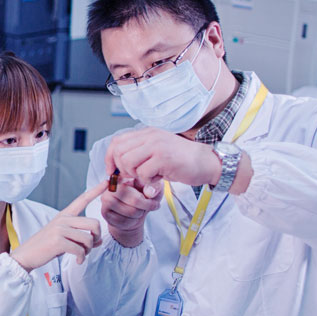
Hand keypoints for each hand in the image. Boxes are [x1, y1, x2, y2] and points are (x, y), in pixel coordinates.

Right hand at [10, 185, 105, 270]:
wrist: (26, 256)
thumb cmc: (46, 247)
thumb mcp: (64, 238)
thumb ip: (81, 237)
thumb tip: (99, 241)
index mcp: (64, 215)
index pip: (82, 199)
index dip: (96, 190)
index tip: (106, 181)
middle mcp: (63, 219)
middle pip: (94, 223)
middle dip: (97, 238)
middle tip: (91, 247)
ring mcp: (60, 229)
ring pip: (89, 239)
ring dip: (88, 251)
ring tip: (81, 255)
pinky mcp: (58, 241)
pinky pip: (80, 250)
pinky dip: (81, 258)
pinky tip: (77, 261)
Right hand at [99, 178, 157, 247]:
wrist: (133, 214)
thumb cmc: (143, 198)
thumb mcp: (154, 190)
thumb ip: (155, 188)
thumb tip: (150, 192)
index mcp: (125, 176)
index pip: (138, 186)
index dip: (148, 199)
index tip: (155, 204)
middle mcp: (112, 186)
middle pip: (135, 201)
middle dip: (145, 207)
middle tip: (148, 207)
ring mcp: (106, 199)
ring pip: (131, 212)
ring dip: (139, 214)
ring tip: (139, 211)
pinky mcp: (105, 212)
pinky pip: (124, 221)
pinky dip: (132, 221)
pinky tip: (131, 218)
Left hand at [105, 128, 223, 188]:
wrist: (206, 163)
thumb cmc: (182, 161)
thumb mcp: (158, 153)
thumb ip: (140, 156)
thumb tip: (118, 169)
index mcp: (147, 133)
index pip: (117, 142)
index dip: (110, 158)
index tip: (113, 172)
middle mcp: (150, 136)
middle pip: (119, 152)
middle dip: (122, 169)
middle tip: (134, 177)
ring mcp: (157, 145)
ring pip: (128, 162)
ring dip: (135, 176)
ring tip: (148, 178)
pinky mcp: (163, 158)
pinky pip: (142, 173)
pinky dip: (147, 182)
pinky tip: (157, 180)